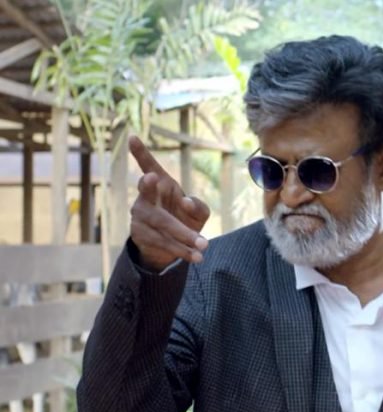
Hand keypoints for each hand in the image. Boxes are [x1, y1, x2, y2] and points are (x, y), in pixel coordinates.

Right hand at [128, 136, 209, 270]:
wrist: (173, 244)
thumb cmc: (186, 218)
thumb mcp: (198, 211)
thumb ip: (198, 205)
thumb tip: (185, 202)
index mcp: (161, 184)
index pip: (148, 166)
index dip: (140, 153)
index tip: (132, 137)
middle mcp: (145, 198)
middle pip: (147, 194)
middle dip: (150, 187)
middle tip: (153, 177)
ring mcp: (140, 216)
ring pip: (160, 223)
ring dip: (183, 236)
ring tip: (204, 245)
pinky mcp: (141, 235)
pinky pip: (161, 242)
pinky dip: (181, 250)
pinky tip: (196, 257)